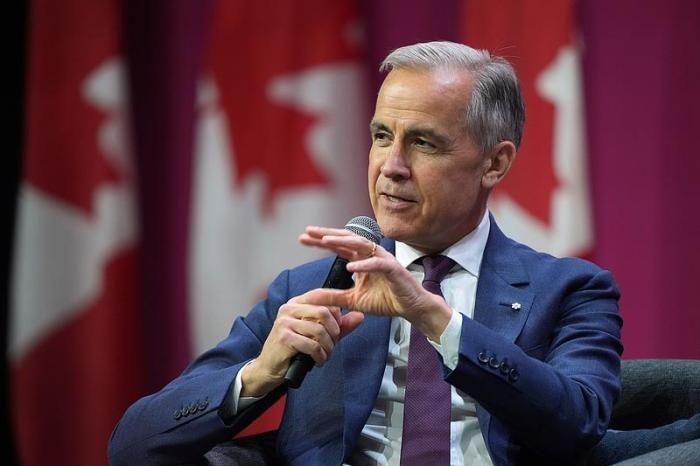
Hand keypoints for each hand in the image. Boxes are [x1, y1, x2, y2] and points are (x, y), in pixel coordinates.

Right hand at [241, 295, 363, 395]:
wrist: (269, 368)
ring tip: (326, 355)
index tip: (341, 324)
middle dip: (334, 332)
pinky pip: (312, 345)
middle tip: (333, 344)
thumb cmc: (294, 350)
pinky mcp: (284, 338)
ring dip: (328, 347)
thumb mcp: (318, 335)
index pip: (320, 295)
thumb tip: (360, 316)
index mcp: (296, 303)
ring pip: (319, 331)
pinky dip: (320, 356)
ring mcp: (284, 322)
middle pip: (324, 312)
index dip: (336, 308)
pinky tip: (318, 361)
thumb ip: (339, 325)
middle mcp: (288, 309)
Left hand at [298, 226, 452, 340]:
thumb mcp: (353, 300)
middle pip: (346, 239)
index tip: (302, 238)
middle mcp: (370, 254)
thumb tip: (310, 297)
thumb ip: (333, 297)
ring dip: (343, 242)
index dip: (320, 241)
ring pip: (361, 245)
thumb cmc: (386, 300)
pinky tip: (350, 267)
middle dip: (327, 234)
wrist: (411, 308)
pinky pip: (377, 264)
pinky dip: (364, 265)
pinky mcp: (393, 269)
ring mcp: (383, 259)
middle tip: (308, 231)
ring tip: (325, 241)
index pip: (338, 246)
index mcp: (361, 259)